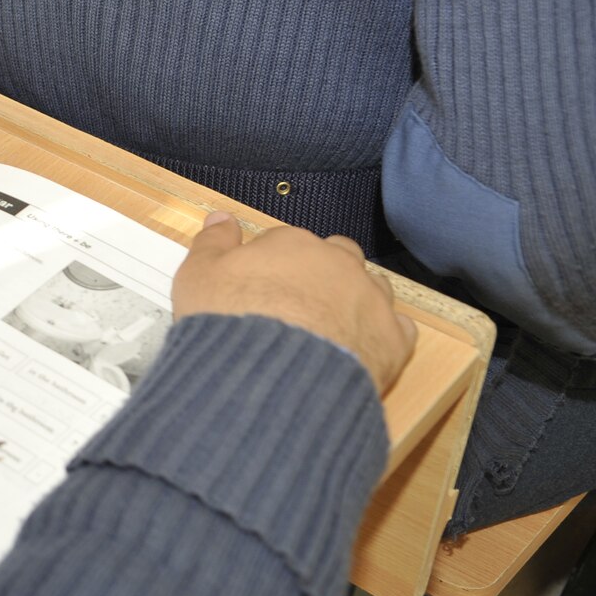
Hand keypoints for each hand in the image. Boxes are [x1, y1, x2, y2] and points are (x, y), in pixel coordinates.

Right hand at [172, 212, 416, 394]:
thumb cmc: (231, 322)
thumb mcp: (198, 277)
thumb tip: (221, 219)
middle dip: (323, 271)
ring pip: (372, 287)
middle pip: (338, 255)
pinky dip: (383, 335)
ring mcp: (368, 299)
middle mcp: (336, 263)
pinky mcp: (391, 339)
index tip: (262, 286)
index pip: (286, 243)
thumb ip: (212, 243)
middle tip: (298, 302)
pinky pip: (397, 329)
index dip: (273, 264)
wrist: (272, 376)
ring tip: (330, 328)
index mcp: (292, 244)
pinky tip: (361, 349)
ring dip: (356, 299)